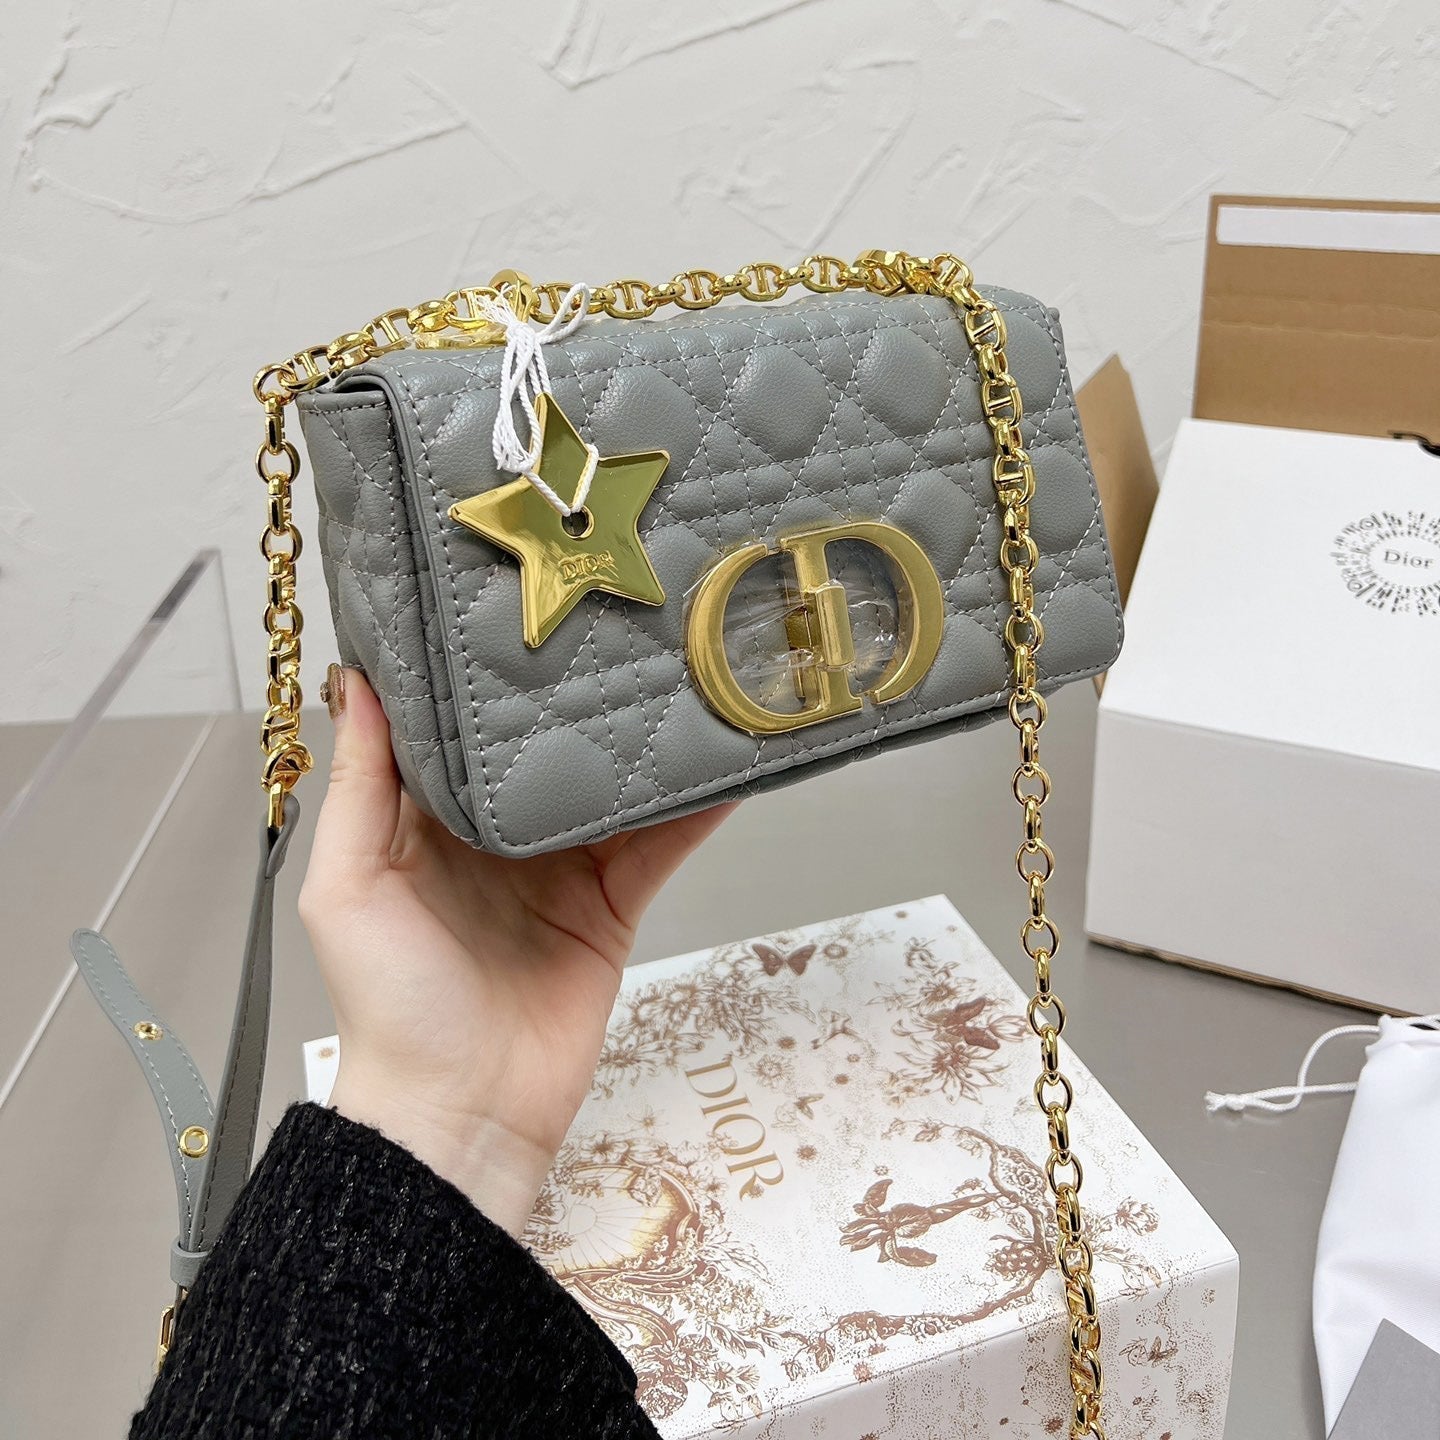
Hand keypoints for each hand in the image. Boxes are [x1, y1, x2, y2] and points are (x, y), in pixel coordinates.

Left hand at [299, 667, 733, 1232]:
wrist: (464, 1115)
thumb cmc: (391, 1005)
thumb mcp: (349, 888)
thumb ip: (359, 788)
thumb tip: (355, 681)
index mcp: (425, 826)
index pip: (455, 733)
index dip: (477, 677)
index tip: (505, 605)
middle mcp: (494, 840)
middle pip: (540, 754)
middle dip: (572, 699)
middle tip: (612, 620)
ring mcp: (560, 873)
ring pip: (606, 792)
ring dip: (639, 745)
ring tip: (677, 674)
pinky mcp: (612, 908)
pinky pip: (657, 849)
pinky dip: (690, 812)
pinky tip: (719, 765)